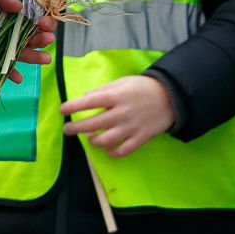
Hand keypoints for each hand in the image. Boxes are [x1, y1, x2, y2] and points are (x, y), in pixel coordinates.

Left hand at [0, 0, 55, 81]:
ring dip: (32, 56)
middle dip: (41, 39)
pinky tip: (17, 78)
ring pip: (17, 48)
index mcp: (17, 4)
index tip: (45, 22)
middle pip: (31, 34)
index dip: (45, 20)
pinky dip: (6, 71)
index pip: (37, 15)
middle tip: (47, 40)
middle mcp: (10, 21)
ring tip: (44, 60)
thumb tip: (17, 7)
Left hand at [60, 74, 174, 155]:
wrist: (171, 97)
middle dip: (76, 128)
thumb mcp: (124, 81)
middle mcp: (122, 113)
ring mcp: (131, 127)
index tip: (63, 110)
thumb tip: (86, 97)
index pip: (90, 102)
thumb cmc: (143, 87)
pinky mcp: (140, 138)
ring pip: (104, 141)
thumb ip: (104, 89)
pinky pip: (121, 151)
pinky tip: (107, 148)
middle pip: (93, 124)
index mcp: (117, 95)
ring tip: (90, 137)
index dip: (73, 106)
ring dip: (93, 141)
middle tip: (67, 129)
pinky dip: (111, 152)